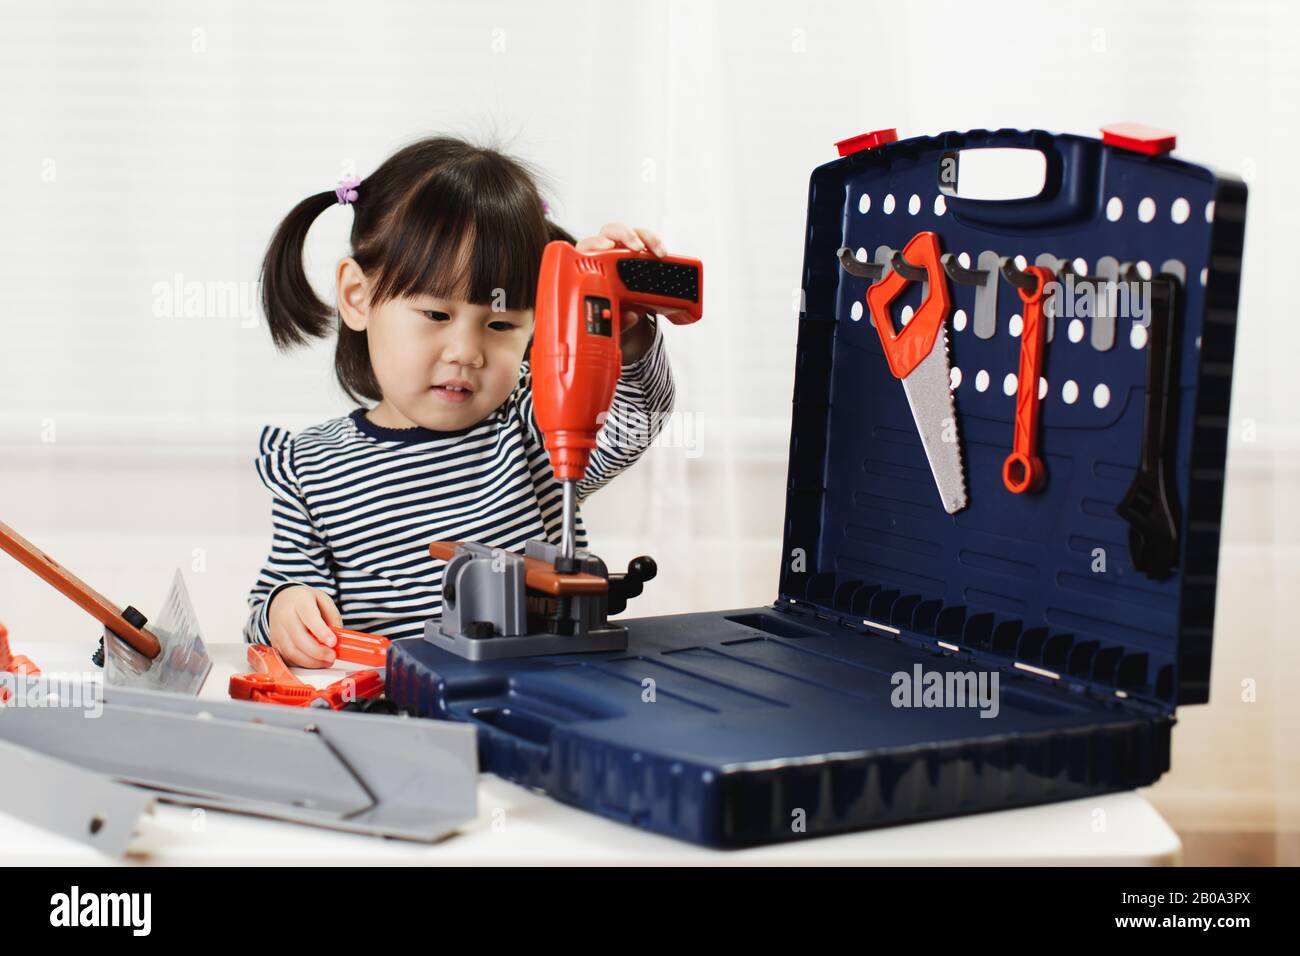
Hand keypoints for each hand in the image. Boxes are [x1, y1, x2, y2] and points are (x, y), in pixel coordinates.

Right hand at [266, 585, 340, 667]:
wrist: (281, 600)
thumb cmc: (305, 601)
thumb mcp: (323, 600)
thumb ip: (332, 617)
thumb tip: (337, 637)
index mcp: (300, 602)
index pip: (310, 618)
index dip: (321, 632)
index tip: (333, 642)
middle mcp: (285, 616)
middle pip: (299, 638)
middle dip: (317, 652)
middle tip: (332, 656)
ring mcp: (277, 631)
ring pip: (291, 652)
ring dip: (311, 661)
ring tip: (326, 661)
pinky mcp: (275, 644)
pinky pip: (287, 658)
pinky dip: (302, 663)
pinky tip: (314, 662)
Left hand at [575, 223, 668, 361]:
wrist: (621, 308)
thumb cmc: (609, 307)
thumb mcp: (611, 316)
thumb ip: (618, 318)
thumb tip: (631, 315)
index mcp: (591, 264)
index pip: (589, 246)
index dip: (597, 243)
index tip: (607, 247)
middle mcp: (607, 251)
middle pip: (612, 231)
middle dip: (626, 235)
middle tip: (637, 248)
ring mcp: (625, 248)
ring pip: (634, 233)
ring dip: (647, 238)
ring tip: (659, 252)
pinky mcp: (642, 250)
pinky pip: (649, 241)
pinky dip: (656, 244)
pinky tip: (663, 254)